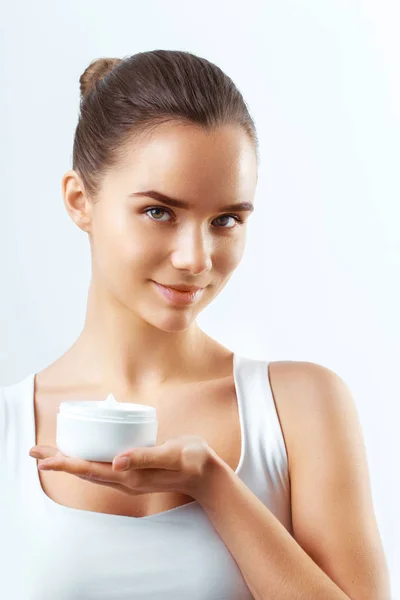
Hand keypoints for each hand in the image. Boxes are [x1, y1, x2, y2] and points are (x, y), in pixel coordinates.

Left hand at [29, 435, 218, 498]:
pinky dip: (86, 459)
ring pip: (91, 470)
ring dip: (69, 461)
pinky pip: (102, 466)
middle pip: (84, 471)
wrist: (206, 474)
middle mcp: (125, 479)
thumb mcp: (171, 455)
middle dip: (59, 462)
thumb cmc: (192, 461)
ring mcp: (129, 477)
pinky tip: (83, 452)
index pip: (90, 470)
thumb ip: (145, 457)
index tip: (43, 459)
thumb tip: (117, 462)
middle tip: (35, 453)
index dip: (65, 464)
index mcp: (131, 477)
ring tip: (50, 454)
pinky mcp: (133, 470)